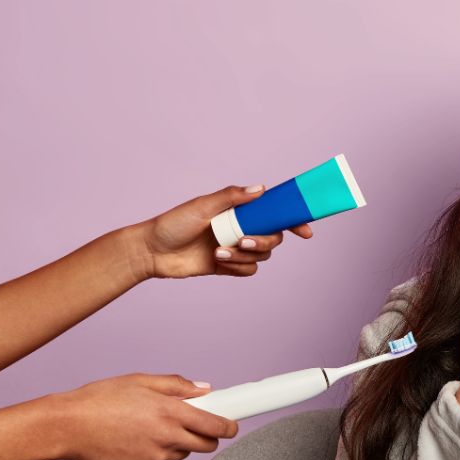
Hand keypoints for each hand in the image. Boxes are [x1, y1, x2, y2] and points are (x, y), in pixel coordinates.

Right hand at [53, 374, 238, 459]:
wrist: (65, 426)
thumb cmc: (100, 399)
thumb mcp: (140, 382)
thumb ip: (177, 386)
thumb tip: (205, 389)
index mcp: (171, 413)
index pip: (216, 426)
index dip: (229, 427)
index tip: (233, 426)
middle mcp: (167, 438)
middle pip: (205, 446)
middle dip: (206, 437)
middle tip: (192, 426)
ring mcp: (154, 458)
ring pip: (178, 454)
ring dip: (174, 444)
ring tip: (145, 428)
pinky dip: (149, 454)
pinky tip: (128, 441)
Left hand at [132, 186, 313, 279]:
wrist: (153, 252)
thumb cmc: (173, 224)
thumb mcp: (202, 206)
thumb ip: (232, 197)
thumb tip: (261, 189)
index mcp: (239, 210)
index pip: (274, 213)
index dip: (293, 220)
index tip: (306, 231)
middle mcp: (241, 227)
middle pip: (273, 236)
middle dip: (262, 241)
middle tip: (243, 241)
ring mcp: (236, 247)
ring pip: (262, 255)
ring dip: (244, 255)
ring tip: (219, 253)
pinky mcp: (230, 266)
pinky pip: (250, 270)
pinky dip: (238, 267)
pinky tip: (219, 262)